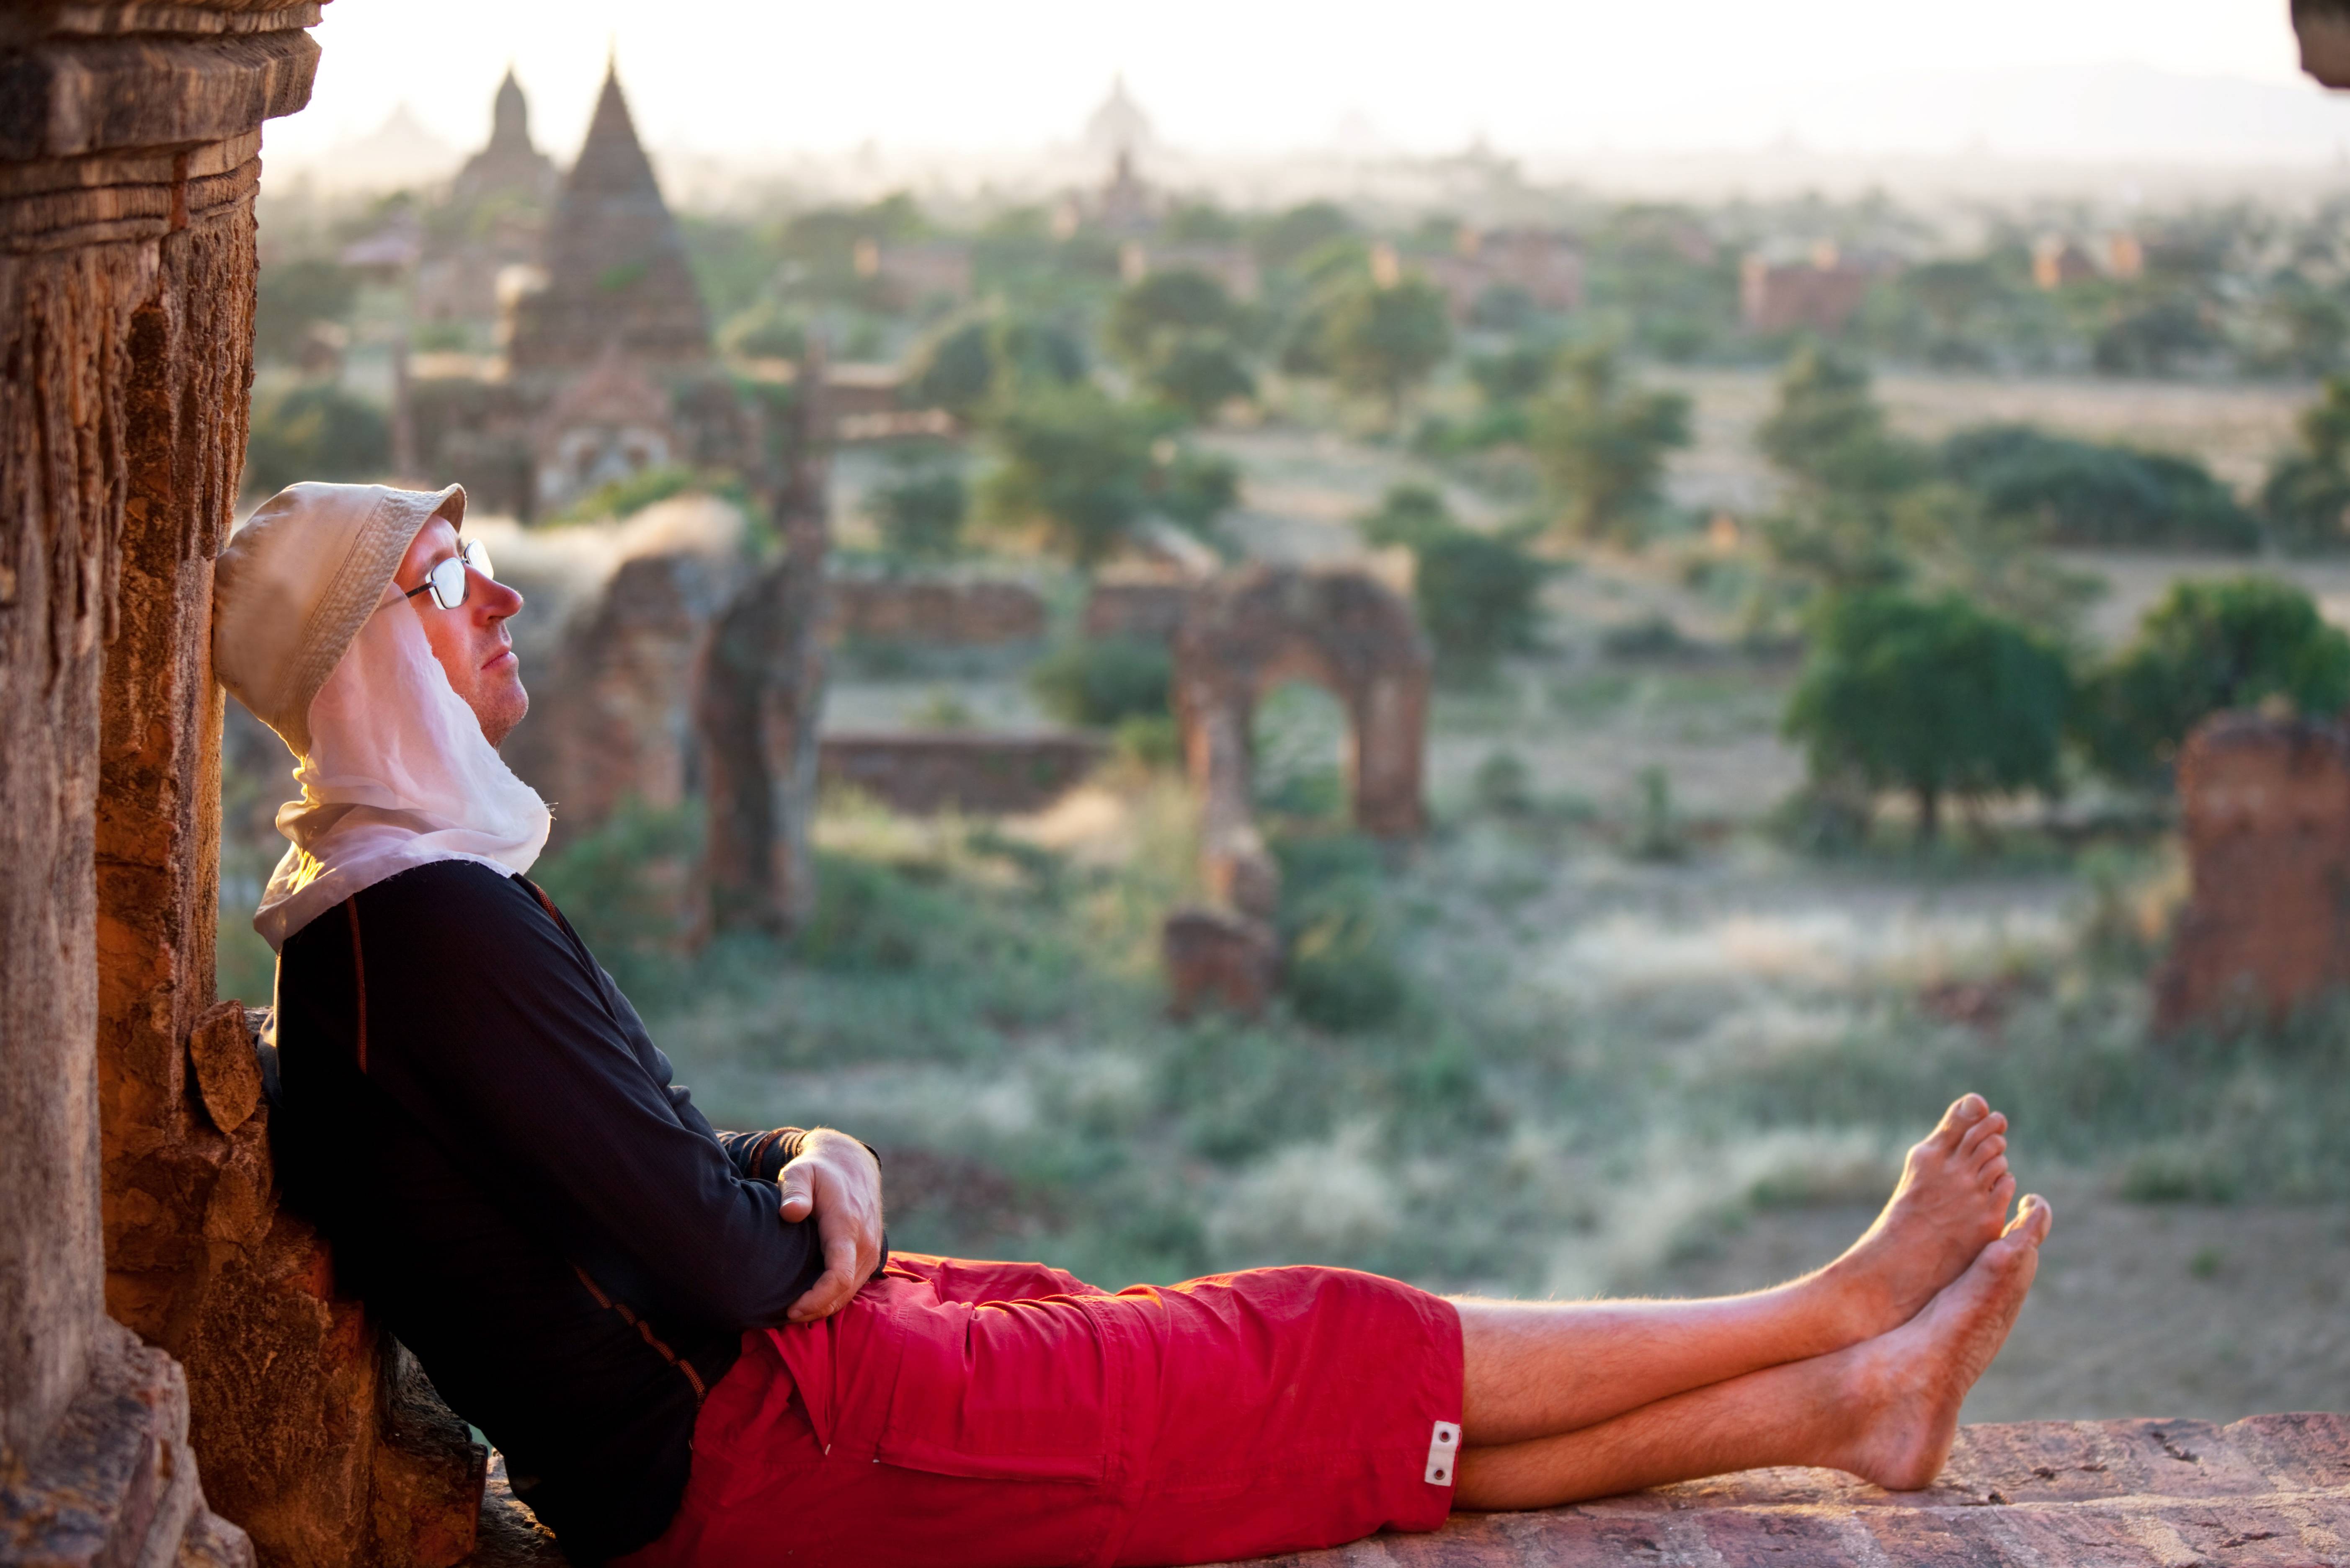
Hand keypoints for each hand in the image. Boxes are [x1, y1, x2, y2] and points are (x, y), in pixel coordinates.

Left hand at [778, 1129, 883, 1323]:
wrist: (852, 1165)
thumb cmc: (818, 1172)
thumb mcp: (800, 1172)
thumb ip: (794, 1190)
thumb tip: (790, 1212)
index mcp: (847, 1225)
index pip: (839, 1275)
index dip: (816, 1299)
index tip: (791, 1309)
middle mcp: (865, 1242)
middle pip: (843, 1292)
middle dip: (815, 1310)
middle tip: (783, 1317)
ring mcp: (872, 1251)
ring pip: (850, 1293)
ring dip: (824, 1307)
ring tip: (793, 1312)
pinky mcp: (871, 1256)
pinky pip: (854, 1286)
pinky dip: (834, 1298)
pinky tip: (811, 1300)